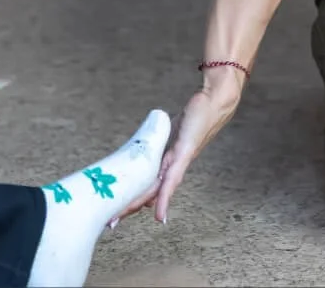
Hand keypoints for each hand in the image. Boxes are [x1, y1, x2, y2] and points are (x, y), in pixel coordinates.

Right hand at [115, 72, 243, 225]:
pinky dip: (164, 196)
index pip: (146, 185)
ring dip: (139, 204)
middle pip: (148, 192)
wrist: (214, 102)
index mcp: (167, 162)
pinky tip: (158, 212)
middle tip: (109, 223)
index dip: (129, 199)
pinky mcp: (184, 152)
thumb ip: (157, 141)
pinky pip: (172, 178)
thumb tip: (144, 146)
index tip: (112, 212)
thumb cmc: (194, 116)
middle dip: (128, 207)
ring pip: (156, 189)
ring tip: (121, 217)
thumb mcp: (168, 131)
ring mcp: (179, 161)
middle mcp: (173, 167)